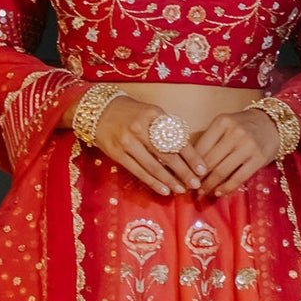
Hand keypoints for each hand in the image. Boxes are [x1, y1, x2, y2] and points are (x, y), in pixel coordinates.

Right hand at [87, 95, 206, 197]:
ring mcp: (127, 141)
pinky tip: (164, 190)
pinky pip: (138, 171)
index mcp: (154, 115)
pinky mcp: (117, 154)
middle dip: (184, 171)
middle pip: (167, 154)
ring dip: (169, 180)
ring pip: (153, 165)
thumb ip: (166, 129)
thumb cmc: (130, 112)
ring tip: (181, 190)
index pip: (177, 138)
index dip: (192, 156)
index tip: (202, 169)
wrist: (97, 110)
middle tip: (196, 184)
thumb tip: (187, 152)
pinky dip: (152, 182)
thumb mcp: (151, 113)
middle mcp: (141, 128)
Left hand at [191, 107, 280, 196]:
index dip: (190, 165)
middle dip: (197, 178)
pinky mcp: (258, 159)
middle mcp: (234, 133)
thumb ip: (210, 140)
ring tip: (203, 192)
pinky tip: (218, 192)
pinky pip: (238, 178)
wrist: (273, 124)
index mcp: (222, 122)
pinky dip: (226, 188)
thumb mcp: (225, 126)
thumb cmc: (243, 127)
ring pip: (222, 171)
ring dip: (209, 185)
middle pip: (209, 161)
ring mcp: (247, 146)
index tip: (185, 176)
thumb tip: (189, 165)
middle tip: (191, 188)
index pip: (200, 148)